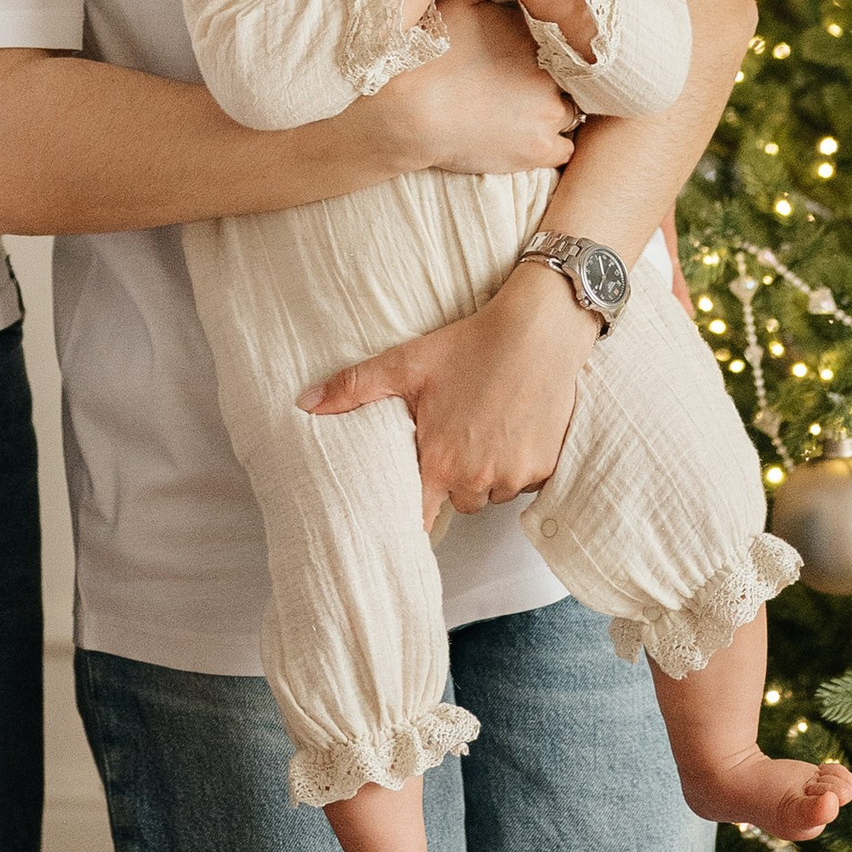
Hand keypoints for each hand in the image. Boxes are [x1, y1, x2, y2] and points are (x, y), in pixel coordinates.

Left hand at [299, 257, 599, 513]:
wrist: (539, 331)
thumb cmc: (471, 345)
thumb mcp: (407, 363)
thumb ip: (354, 388)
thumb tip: (305, 403)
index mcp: (440, 462)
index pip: (419, 517)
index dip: (411, 518)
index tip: (404, 519)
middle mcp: (478, 478)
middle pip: (458, 501)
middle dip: (452, 479)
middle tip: (452, 438)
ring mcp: (515, 477)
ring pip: (491, 492)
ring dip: (485, 473)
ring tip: (483, 428)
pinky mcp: (546, 470)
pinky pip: (523, 482)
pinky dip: (517, 464)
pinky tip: (512, 427)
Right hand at [360, 0, 577, 179]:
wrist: (415, 110)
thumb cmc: (434, 54)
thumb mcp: (457, 2)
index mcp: (537, 38)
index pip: (565, 42)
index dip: (550, 50)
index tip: (532, 56)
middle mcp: (553, 75)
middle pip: (570, 78)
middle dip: (553, 80)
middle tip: (528, 84)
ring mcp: (549, 116)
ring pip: (572, 114)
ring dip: (555, 112)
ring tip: (529, 111)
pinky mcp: (539, 150)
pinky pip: (566, 150)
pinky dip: (553, 143)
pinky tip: (532, 136)